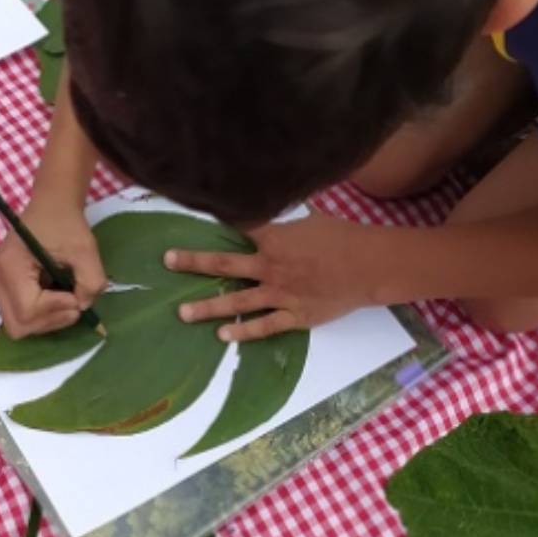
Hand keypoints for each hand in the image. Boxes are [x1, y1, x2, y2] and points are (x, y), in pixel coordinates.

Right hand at [0, 199, 107, 337]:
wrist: (51, 206)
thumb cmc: (66, 224)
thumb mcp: (86, 251)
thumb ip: (90, 282)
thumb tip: (82, 306)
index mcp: (10, 266)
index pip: (28, 310)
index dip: (56, 311)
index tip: (77, 296)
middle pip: (18, 325)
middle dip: (50, 320)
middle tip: (73, 302)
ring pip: (18, 324)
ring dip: (47, 318)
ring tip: (65, 296)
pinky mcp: (2, 286)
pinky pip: (19, 314)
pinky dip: (41, 313)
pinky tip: (55, 295)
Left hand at [165, 213, 377, 341]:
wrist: (370, 267)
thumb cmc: (343, 238)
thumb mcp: (313, 219)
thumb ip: (287, 218)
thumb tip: (275, 200)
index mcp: (275, 238)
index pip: (239, 226)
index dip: (216, 220)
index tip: (192, 212)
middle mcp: (271, 266)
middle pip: (224, 263)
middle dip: (193, 262)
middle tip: (168, 261)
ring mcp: (281, 294)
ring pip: (237, 301)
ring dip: (208, 307)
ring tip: (183, 313)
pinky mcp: (295, 316)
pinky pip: (264, 326)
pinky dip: (243, 331)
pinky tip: (222, 335)